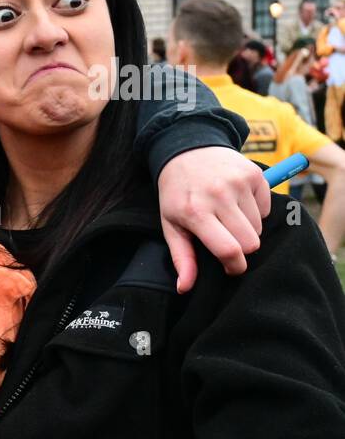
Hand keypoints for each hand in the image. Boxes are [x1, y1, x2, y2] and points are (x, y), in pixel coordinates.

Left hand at [157, 146, 269, 292]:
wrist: (187, 150)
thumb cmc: (177, 194)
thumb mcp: (170, 225)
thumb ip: (181, 258)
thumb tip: (184, 288)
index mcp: (196, 212)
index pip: (229, 249)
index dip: (235, 266)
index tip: (231, 268)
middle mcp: (219, 196)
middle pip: (251, 242)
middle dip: (242, 249)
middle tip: (228, 241)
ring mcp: (239, 183)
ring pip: (259, 227)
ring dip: (247, 228)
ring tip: (228, 217)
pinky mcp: (255, 174)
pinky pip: (267, 208)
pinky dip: (256, 211)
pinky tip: (237, 202)